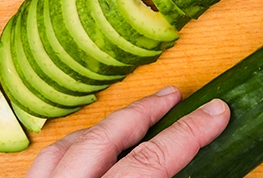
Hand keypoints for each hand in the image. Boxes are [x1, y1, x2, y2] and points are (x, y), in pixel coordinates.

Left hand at [26, 86, 230, 177]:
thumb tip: (187, 164)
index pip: (151, 161)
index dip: (189, 134)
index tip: (216, 113)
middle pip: (106, 138)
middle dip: (144, 112)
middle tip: (174, 98)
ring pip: (67, 145)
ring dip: (105, 126)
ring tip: (134, 117)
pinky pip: (45, 163)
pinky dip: (72, 147)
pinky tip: (87, 147)